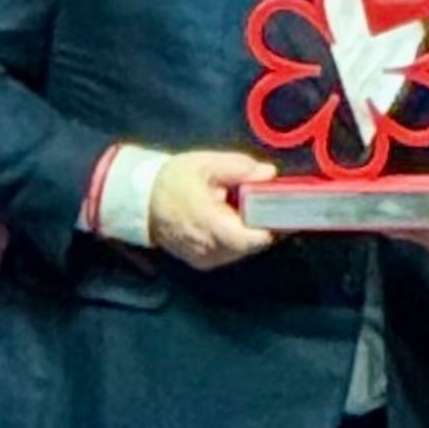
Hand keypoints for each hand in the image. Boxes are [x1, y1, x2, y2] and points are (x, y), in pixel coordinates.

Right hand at [143, 146, 281, 266]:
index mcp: (211, 226)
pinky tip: (233, 219)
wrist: (141, 201)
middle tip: (271, 203)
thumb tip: (269, 174)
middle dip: (263, 225)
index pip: (252, 240)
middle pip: (251, 245)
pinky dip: (237, 237)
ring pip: (242, 251)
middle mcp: (209, 250)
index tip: (286, 210)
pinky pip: (230, 253)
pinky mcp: (202, 263)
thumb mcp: (207, 164)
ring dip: (250, 232)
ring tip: (251, 208)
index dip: (273, 227)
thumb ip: (240, 168)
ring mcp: (205, 260)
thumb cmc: (175, 180)